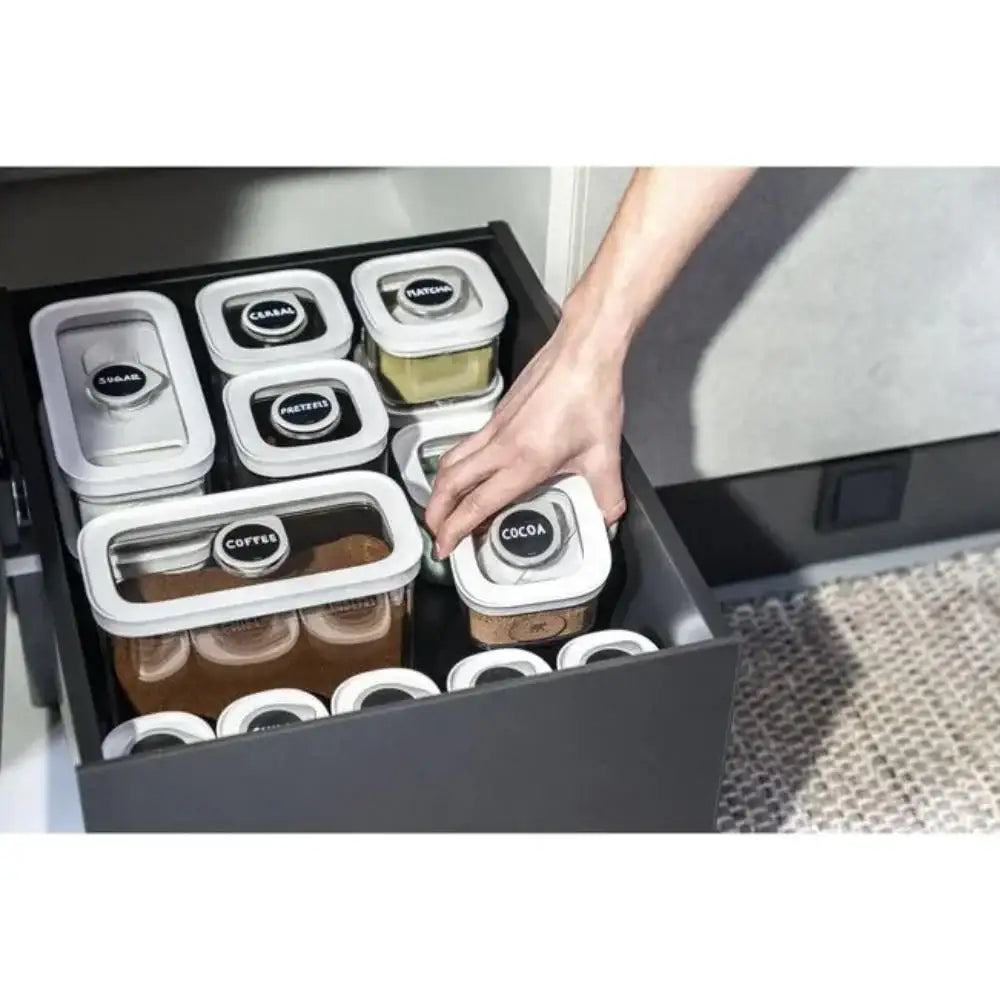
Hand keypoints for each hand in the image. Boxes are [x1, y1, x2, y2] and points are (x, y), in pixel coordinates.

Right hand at [424, 315, 627, 558]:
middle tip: (436, 534)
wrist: (583, 351)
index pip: (477, 504)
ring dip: (440, 490)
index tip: (443, 548)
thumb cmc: (592, 397)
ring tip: (442, 509)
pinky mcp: (497, 415)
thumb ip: (607, 496)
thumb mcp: (605, 455)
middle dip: (435, 513)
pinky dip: (456, 468)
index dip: (455, 530)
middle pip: (450, 484)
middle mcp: (500, 447)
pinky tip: (470, 476)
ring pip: (451, 462)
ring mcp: (494, 428)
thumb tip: (609, 521)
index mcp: (523, 463)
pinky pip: (465, 446)